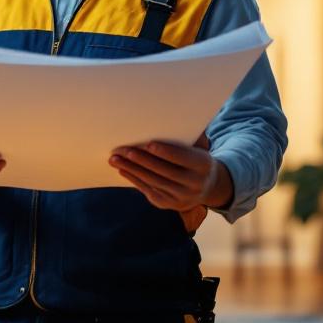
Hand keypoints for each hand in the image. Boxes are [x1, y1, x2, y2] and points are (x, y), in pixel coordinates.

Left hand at [108, 133, 230, 231]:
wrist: (207, 186)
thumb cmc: (196, 156)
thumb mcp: (199, 146)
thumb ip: (189, 135)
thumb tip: (169, 118)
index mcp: (204, 165)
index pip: (183, 158)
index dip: (166, 152)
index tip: (149, 144)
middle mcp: (195, 184)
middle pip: (165, 171)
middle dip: (143, 160)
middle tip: (124, 150)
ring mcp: (182, 197)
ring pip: (154, 182)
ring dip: (132, 169)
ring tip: (115, 158)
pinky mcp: (169, 204)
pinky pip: (149, 190)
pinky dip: (134, 179)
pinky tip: (122, 169)